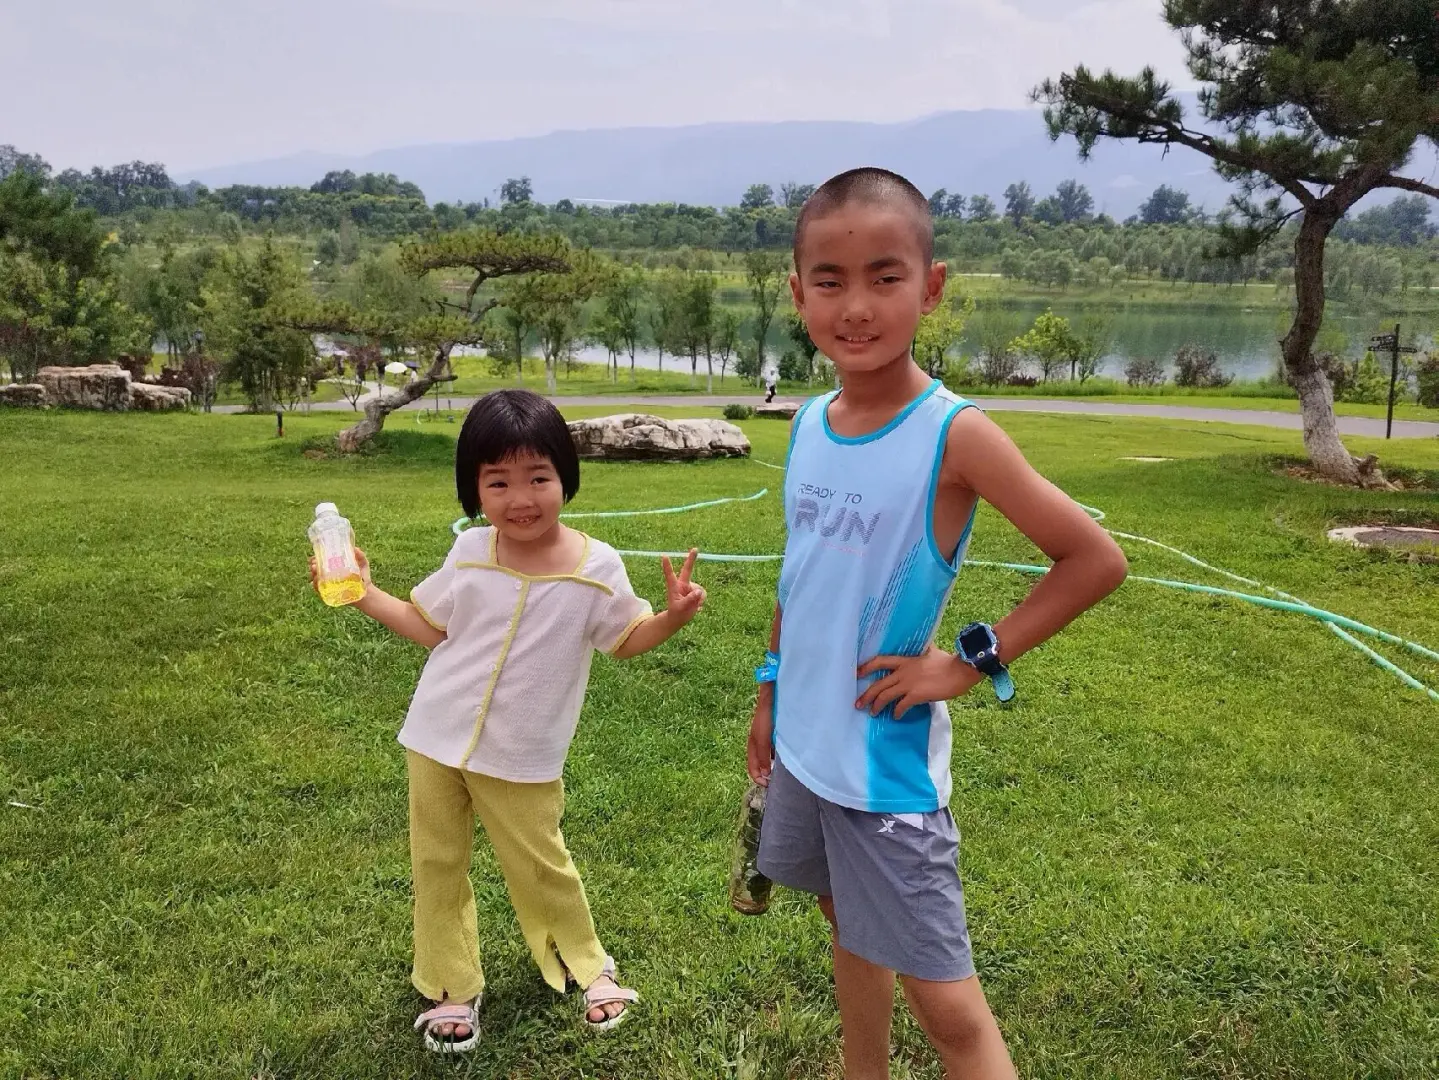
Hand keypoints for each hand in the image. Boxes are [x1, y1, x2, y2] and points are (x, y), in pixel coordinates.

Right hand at [309, 547, 372, 594]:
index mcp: (334, 566)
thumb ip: (360, 556)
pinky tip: (316, 581)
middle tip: (314, 565)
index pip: (321, 560)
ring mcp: (328, 584)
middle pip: (315, 569)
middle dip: (313, 566)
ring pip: (315, 579)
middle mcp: (329, 574)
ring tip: (315, 571)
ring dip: (313, 575)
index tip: (314, 557)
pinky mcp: (329, 593)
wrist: (367, 592)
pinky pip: (319, 590)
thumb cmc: (363, 577)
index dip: (315, 558)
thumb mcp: (363, 564)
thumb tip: (355, 548)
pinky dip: (316, 585)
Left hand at [661, 548, 705, 625]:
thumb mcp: (681, 607)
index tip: (664, 556)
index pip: (670, 575)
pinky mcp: (696, 591)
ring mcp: (690, 587)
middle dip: (692, 559)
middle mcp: (682, 584)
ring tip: (693, 605)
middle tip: (695, 549)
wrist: (679, 618)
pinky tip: (697, 605)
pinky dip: (702, 600)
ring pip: (699, 589)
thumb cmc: (676, 612)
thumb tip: (699, 591)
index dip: (667, 566)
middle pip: (688, 569)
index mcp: (674, 587)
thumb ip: (690, 600)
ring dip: (699, 598)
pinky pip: (703, 593)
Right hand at [746, 696, 773, 785]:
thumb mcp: (763, 739)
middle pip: (759, 765)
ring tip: (782, 773)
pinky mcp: (773, 734)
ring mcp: (766, 739)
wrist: (772, 699)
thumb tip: (765, 774)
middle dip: (765, 775)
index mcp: (752, 747)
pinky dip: (778, 757)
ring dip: (772, 766)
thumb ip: (763, 756)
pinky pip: (774, 750)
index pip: (752, 769)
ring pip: (767, 758)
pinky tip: (786, 758)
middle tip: (776, 782)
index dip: (759, 779)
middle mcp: (758, 744)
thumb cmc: (765, 719)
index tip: (769, 785)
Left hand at [855, 647, 980, 719]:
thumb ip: (923, 652)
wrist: (962, 669)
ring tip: (872, 713)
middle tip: (858, 703)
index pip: (880, 661)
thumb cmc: (949, 662)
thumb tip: (926, 647)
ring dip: (876, 706)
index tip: (856, 673)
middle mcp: (904, 671)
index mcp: (906, 660)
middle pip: (878, 683)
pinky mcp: (917, 694)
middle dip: (866, 695)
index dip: (866, 667)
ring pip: (885, 695)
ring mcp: (909, 683)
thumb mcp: (931, 652)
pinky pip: (901, 706)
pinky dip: (897, 712)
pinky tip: (896, 716)